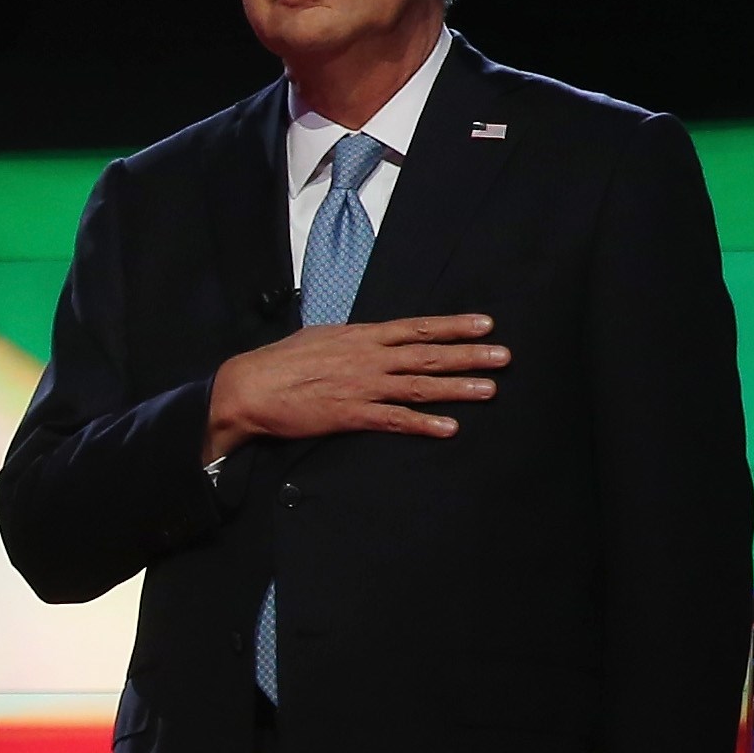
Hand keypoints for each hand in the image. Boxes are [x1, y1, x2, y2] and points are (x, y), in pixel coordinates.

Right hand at [203, 313, 501, 457]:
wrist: (248, 387)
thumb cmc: (279, 362)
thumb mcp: (319, 337)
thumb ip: (351, 339)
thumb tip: (369, 337)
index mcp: (361, 336)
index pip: (417, 328)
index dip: (453, 326)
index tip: (486, 323)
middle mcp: (368, 358)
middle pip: (428, 355)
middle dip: (469, 355)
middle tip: (505, 357)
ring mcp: (362, 387)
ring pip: (419, 386)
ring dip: (456, 389)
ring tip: (489, 390)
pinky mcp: (351, 415)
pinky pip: (394, 420)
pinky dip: (423, 424)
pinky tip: (448, 428)